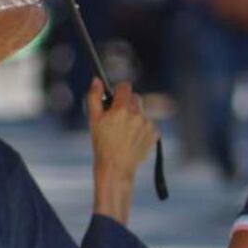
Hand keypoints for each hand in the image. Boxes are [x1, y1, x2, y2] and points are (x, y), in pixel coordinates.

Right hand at [87, 79, 157, 222]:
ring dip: (135, 117)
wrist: (116, 167)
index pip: (125, 87)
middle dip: (127, 104)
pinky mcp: (154, 134)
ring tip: (124, 132)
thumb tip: (97, 80)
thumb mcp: (93, 120)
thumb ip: (94, 97)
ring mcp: (148, 125)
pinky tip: (132, 139)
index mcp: (122, 109)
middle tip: (117, 117)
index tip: (115, 96)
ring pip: (142, 112)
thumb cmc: (102, 145)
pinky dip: (142, 128)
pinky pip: (149, 124)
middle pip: (135, 98)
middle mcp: (138, 115)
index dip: (118, 90)